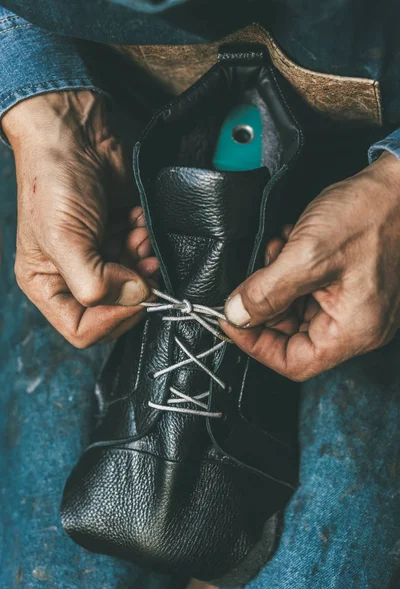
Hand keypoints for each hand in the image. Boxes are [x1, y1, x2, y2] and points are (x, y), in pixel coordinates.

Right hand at [3, 91, 158, 346]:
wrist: (73, 135)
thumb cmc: (54, 180)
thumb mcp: (64, 237)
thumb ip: (95, 280)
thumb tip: (134, 296)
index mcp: (47, 284)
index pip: (82, 329)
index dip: (112, 319)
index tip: (133, 294)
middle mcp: (72, 277)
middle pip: (114, 311)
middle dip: (133, 287)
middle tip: (141, 262)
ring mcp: (99, 260)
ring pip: (134, 286)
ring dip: (143, 263)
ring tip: (137, 235)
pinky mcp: (120, 241)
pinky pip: (143, 260)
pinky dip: (146, 244)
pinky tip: (137, 223)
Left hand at [222, 151, 399, 380]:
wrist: (394, 183)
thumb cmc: (368, 214)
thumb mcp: (306, 255)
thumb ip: (265, 292)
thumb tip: (236, 314)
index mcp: (354, 330)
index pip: (294, 362)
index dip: (255, 344)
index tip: (231, 321)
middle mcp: (357, 324)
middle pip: (292, 335)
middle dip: (265, 303)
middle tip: (253, 277)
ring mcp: (353, 304)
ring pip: (295, 309)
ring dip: (275, 281)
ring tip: (278, 249)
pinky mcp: (347, 285)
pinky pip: (307, 290)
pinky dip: (289, 270)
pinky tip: (289, 243)